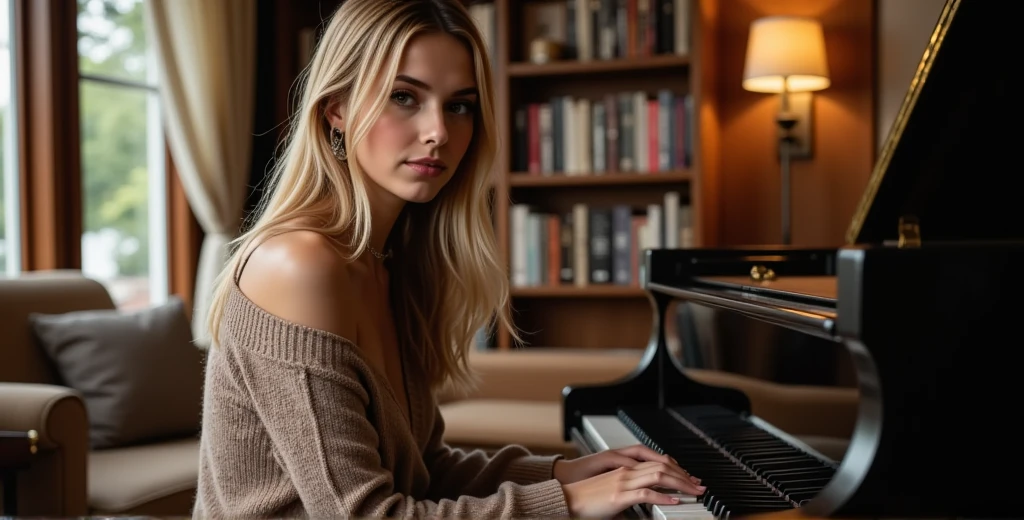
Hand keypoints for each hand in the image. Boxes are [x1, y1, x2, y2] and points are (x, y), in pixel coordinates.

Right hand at [561, 460, 706, 518]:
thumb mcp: (613, 492)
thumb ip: (630, 493)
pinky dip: (664, 497)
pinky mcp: (619, 496)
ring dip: (680, 483)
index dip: (677, 469)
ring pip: (659, 476)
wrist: (567, 500)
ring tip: (694, 491)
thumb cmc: (587, 499)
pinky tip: (675, 501)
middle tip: (700, 485)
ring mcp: (623, 482)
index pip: (657, 463)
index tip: (690, 478)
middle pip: (663, 466)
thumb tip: (647, 500)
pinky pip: (646, 493)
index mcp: (625, 469)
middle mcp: (626, 471)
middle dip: (685, 475)